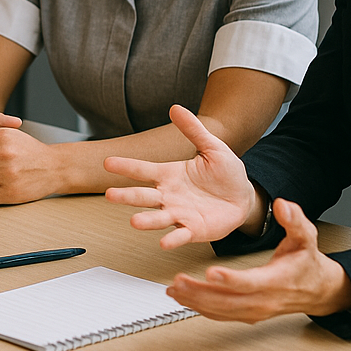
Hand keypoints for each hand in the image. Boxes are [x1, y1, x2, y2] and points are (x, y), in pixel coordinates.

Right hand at [104, 104, 260, 248]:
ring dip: (146, 220)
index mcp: (169, 175)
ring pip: (158, 217)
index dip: (126, 166)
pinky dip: (173, 239)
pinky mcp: (194, 230)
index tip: (107, 162)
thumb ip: (193, 129)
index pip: (143, 169)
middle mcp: (169, 195)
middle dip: (126, 196)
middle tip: (110, 195)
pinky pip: (181, 235)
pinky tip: (163, 242)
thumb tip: (175, 107)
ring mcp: (179, 213)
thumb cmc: (225, 172)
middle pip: (143, 196)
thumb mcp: (212, 146)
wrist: (243, 196)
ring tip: (134, 222)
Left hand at [165, 199, 350, 321]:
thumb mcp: (306, 237)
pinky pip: (221, 315)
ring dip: (195, 302)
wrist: (318, 290)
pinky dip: (200, 308)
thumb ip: (295, 221)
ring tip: (173, 290)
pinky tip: (183, 299)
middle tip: (178, 282)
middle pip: (229, 301)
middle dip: (201, 293)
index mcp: (276, 281)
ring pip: (221, 311)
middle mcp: (263, 300)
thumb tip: (283, 205)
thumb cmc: (307, 262)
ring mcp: (255, 310)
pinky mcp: (247, 314)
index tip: (212, 273)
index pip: (250, 283)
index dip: (230, 279)